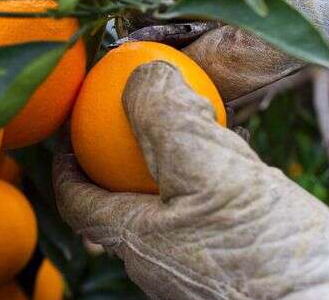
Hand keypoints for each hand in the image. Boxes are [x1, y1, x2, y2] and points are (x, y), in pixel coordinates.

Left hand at [53, 61, 328, 299]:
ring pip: (164, 197)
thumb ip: (165, 119)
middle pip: (117, 196)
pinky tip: (229, 152)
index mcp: (136, 239)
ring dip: (163, 159)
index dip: (64, 168)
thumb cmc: (265, 251)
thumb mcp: (208, 171)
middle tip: (125, 116)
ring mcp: (197, 254)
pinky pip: (203, 204)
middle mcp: (159, 253)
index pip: (78, 201)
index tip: (64, 140)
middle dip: (113, 157)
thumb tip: (142, 73)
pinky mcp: (235, 248)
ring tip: (182, 123)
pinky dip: (203, 171)